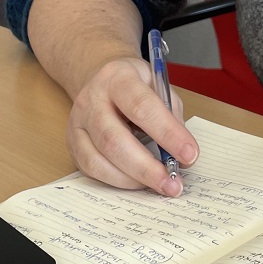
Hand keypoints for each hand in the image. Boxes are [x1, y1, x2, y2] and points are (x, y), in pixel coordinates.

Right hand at [67, 56, 198, 196]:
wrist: (101, 79)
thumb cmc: (136, 85)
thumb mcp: (158, 86)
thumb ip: (171, 116)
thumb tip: (183, 156)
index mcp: (118, 77)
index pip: (141, 106)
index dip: (167, 133)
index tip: (190, 154)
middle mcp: (91, 99)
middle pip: (114, 139)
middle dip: (147, 167)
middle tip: (173, 184)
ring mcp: (78, 122)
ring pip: (99, 159)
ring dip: (133, 180)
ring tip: (160, 186)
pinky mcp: (72, 144)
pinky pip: (92, 170)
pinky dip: (118, 181)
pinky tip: (138, 182)